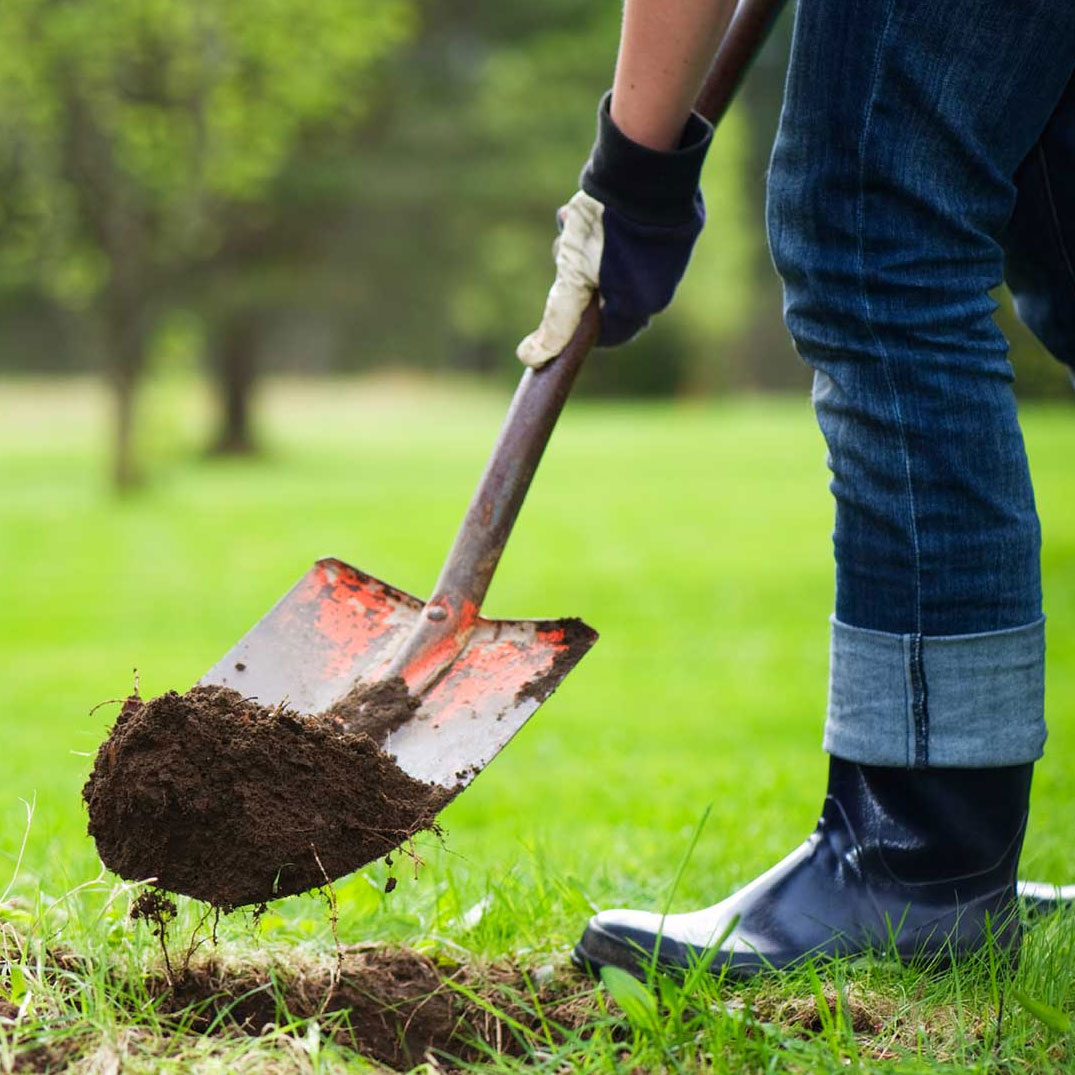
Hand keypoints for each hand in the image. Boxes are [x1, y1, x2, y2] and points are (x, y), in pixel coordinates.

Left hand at [517, 93, 711, 368]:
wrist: (644, 164)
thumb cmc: (607, 227)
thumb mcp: (572, 277)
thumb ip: (557, 320)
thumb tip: (531, 357)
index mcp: (645, 304)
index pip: (609, 333)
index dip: (578, 323)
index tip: (559, 304)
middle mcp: (661, 284)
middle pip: (607, 295)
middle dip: (577, 277)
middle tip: (563, 251)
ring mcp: (667, 254)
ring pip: (613, 264)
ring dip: (584, 249)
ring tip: (572, 222)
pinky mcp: (668, 225)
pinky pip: (629, 238)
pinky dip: (603, 229)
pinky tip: (586, 209)